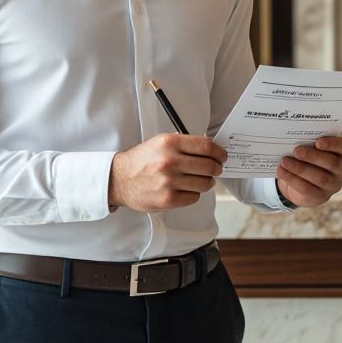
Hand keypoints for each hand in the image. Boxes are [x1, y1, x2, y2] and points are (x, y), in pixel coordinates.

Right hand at [109, 133, 227, 212]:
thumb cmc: (142, 160)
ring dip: (207, 182)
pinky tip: (185, 189)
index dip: (219, 152)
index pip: (206, 146)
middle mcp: (169, 161)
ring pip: (204, 184)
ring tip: (200, 180)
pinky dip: (194, 194)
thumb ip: (183, 144)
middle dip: (217, 168)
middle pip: (209, 166)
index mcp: (169, 143)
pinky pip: (194, 197)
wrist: (119, 179)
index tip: (222, 156)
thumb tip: (210, 149)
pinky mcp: (168, 199)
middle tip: (215, 169)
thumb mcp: (159, 143)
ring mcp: (169, 182)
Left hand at [276, 136, 341, 207]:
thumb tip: (291, 137)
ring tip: (284, 161)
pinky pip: (308, 189)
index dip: (333, 144)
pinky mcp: (321, 197)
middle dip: (312, 156)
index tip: (317, 142)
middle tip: (296, 151)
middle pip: (332, 163)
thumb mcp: (309, 148)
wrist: (300, 182)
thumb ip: (307, 142)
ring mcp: (333, 185)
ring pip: (320, 178)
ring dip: (300, 169)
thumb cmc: (307, 158)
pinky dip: (293, 179)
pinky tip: (281, 171)